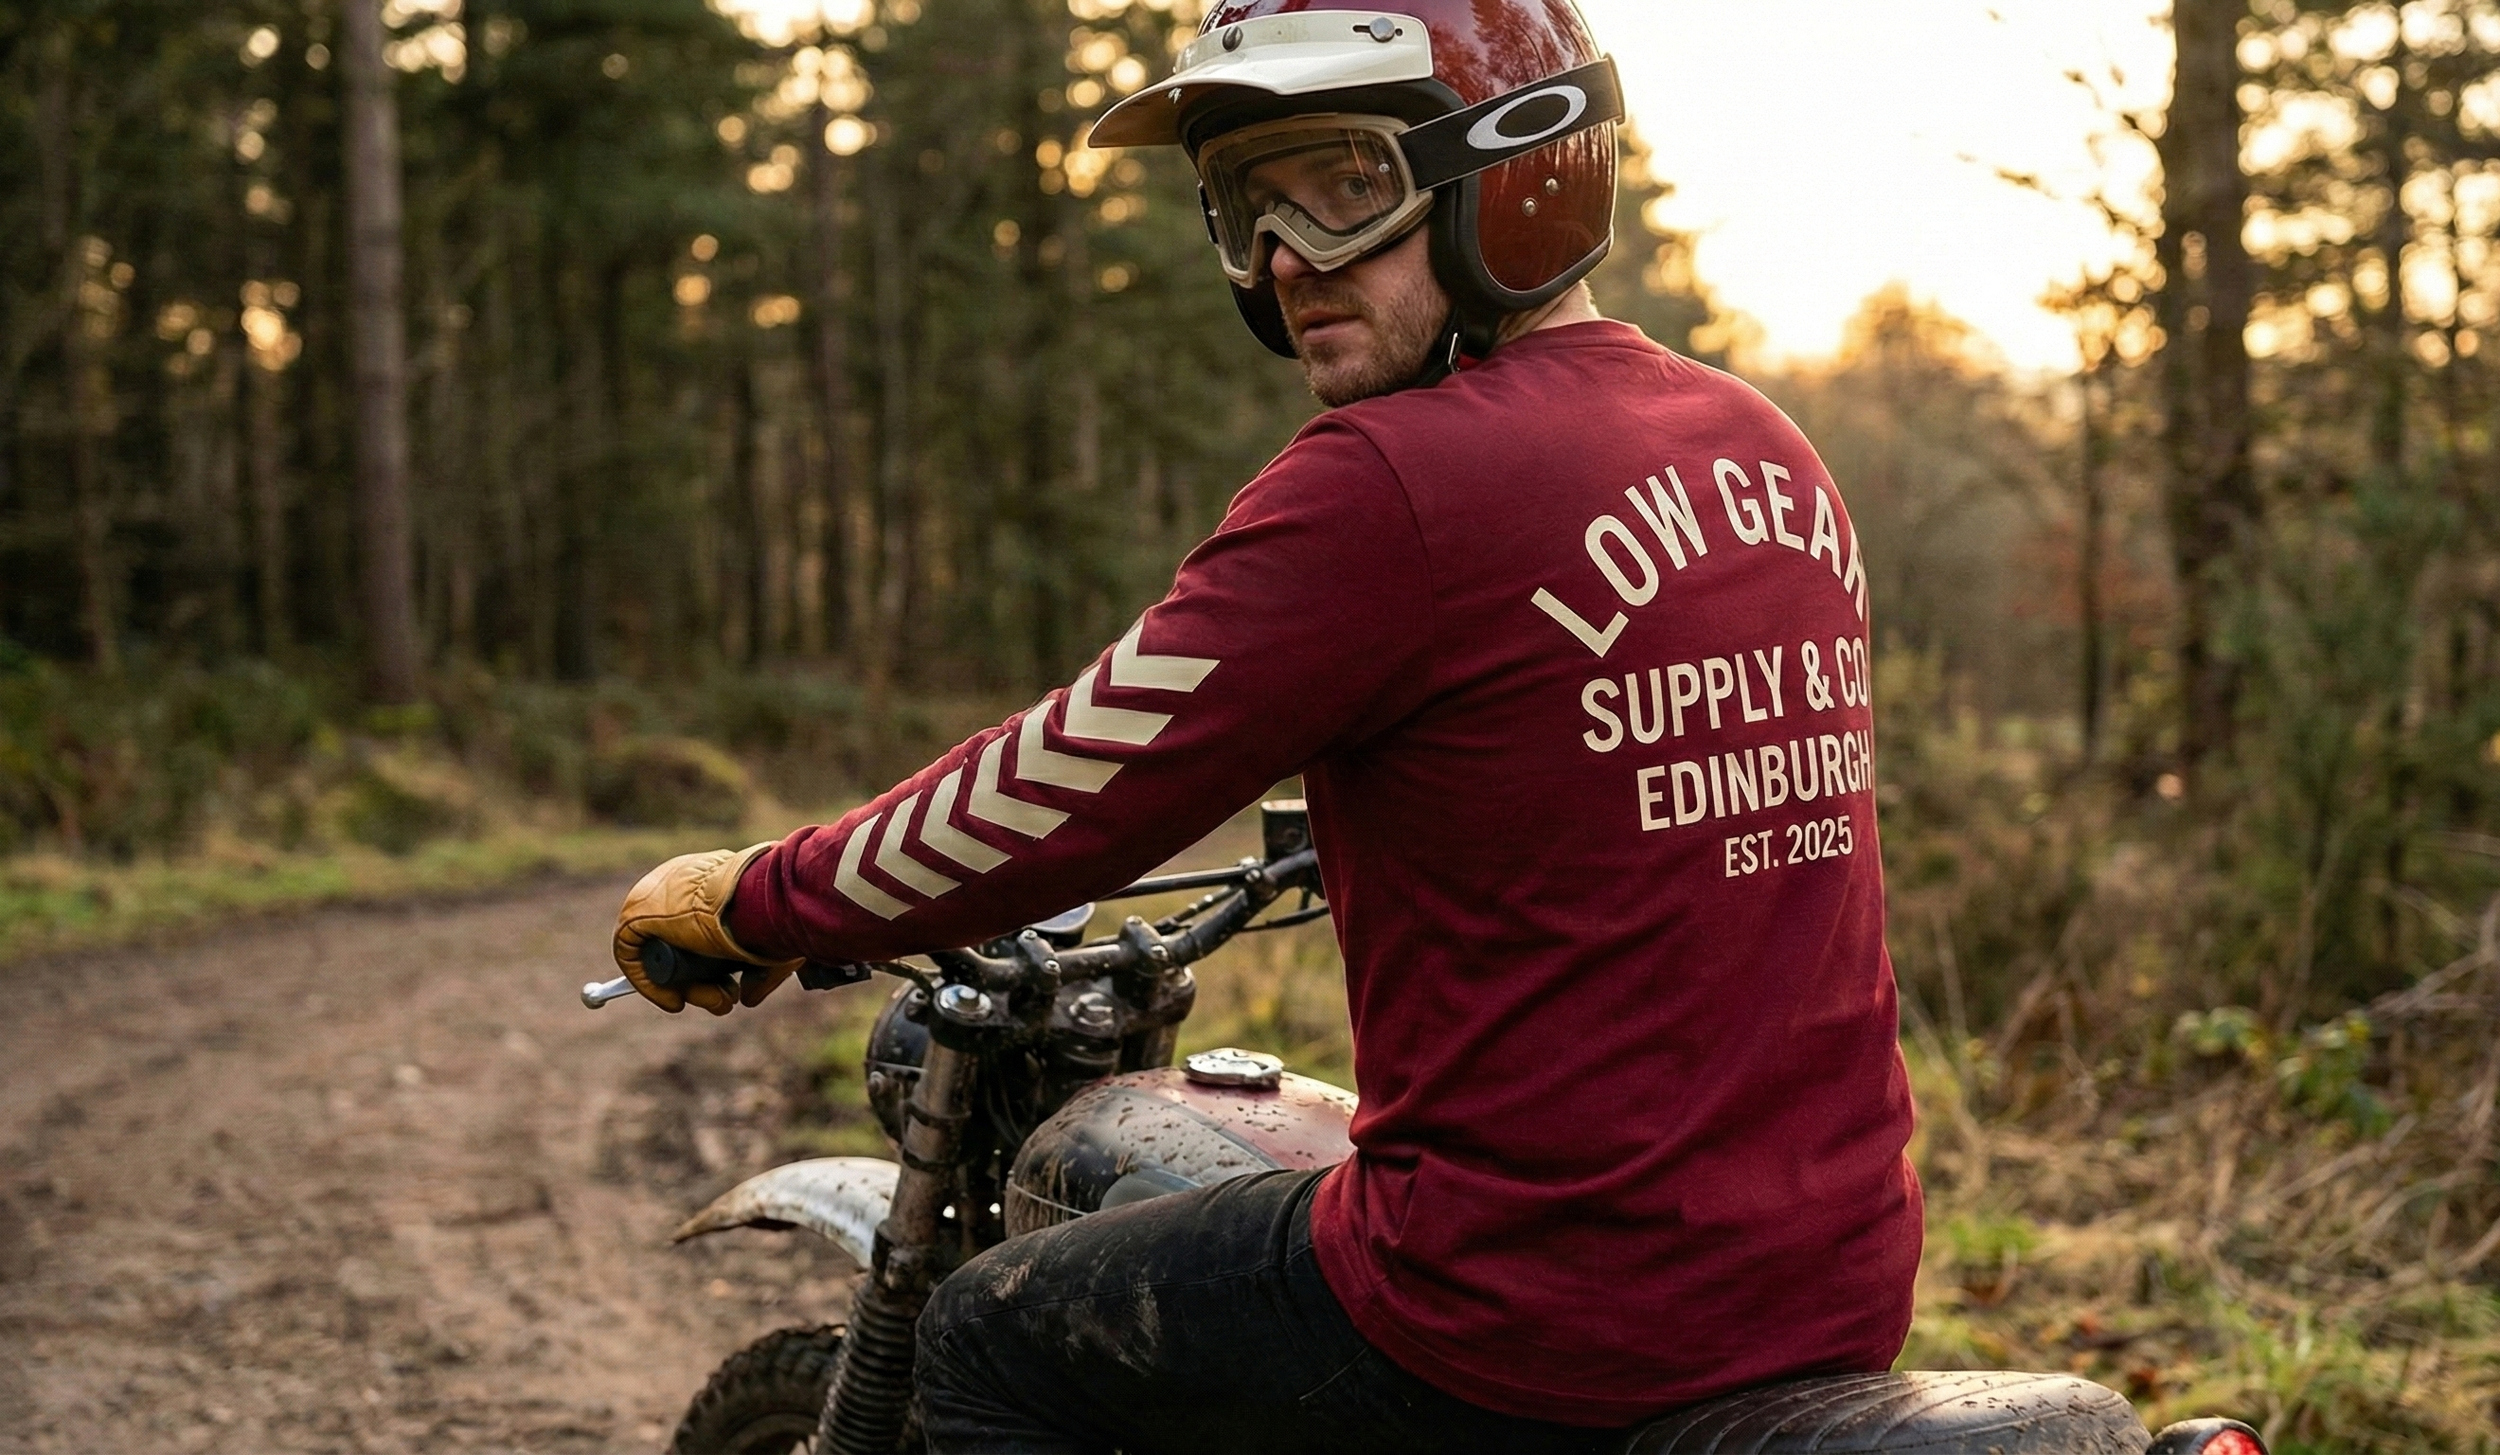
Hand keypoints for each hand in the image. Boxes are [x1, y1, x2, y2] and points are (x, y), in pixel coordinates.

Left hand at [612, 844, 802, 1014]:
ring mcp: (655, 896)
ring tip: (714, 999)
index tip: (728, 981)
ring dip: (688, 985)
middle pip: (678, 942)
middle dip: (702, 977)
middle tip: (723, 996)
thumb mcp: (771, 941)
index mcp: (710, 877)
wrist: (759, 897)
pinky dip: (649, 983)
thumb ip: (759, 970)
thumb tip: (748, 998)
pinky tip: (675, 1000)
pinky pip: (631, 955)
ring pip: (663, 953)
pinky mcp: (636, 913)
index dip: (711, 958)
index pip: (696, 922)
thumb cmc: (774, 912)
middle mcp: (679, 882)